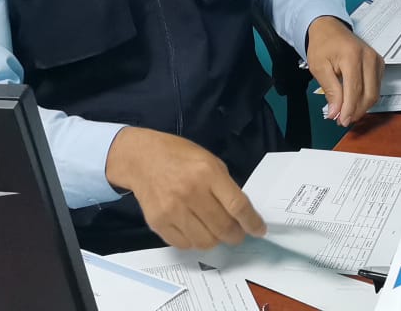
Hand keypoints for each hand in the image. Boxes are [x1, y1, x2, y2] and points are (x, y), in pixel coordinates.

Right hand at [104, 127, 265, 249]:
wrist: (141, 158)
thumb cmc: (179, 156)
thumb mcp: (209, 161)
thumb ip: (225, 187)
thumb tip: (240, 214)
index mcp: (208, 173)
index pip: (237, 206)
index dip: (252, 222)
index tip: (259, 230)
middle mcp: (191, 192)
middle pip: (223, 228)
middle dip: (236, 235)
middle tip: (237, 233)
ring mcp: (173, 210)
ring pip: (205, 241)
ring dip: (215, 240)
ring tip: (214, 230)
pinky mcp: (158, 222)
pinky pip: (184, 245)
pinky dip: (194, 242)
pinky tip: (195, 229)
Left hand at [306, 16, 383, 126]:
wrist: (329, 29)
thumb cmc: (323, 45)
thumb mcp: (319, 68)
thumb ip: (330, 91)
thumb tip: (336, 111)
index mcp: (352, 56)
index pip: (355, 90)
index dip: (349, 109)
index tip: (341, 120)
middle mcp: (369, 58)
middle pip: (369, 94)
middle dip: (356, 111)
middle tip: (342, 119)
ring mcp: (376, 60)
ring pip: (375, 93)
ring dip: (362, 107)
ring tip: (346, 112)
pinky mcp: (379, 64)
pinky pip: (376, 87)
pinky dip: (366, 97)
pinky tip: (354, 101)